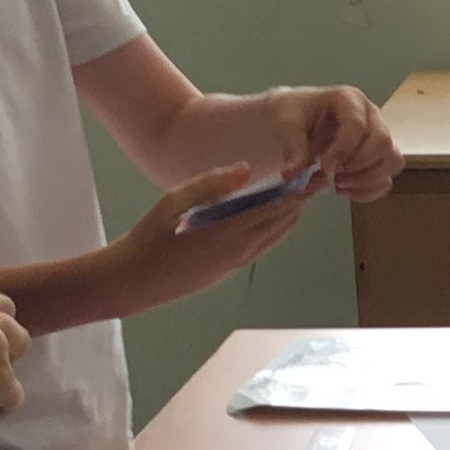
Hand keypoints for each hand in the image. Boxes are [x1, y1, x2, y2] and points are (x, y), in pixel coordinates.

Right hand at [113, 163, 309, 305]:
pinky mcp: (230, 271)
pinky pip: (262, 247)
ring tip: (300, 197)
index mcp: (229, 230)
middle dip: (299, 201)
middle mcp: (240, 249)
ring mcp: (237, 263)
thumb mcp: (175, 200)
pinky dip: (274, 231)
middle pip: (282, 223)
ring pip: (275, 237)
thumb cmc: (150, 236)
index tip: (311, 173)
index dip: (296, 190)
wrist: (135, 280)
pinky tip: (273, 219)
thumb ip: (212, 183)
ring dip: (289, 217)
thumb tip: (246, 169)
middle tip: (314, 181)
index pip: (276, 207)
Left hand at [264, 86, 403, 201]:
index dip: (343, 150)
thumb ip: (292, 148)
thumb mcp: (286, 123)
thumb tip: (291, 174)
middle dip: (357, 166)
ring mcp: (379, 136)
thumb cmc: (294, 114)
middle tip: (332, 175)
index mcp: (349, 99)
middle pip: (383, 143)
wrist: (296, 121)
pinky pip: (387, 179)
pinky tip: (344, 191)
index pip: (358, 125)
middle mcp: (371, 115)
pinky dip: (368, 191)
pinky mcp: (378, 157)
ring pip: (393, 161)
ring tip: (339, 184)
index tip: (324, 167)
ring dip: (367, 179)